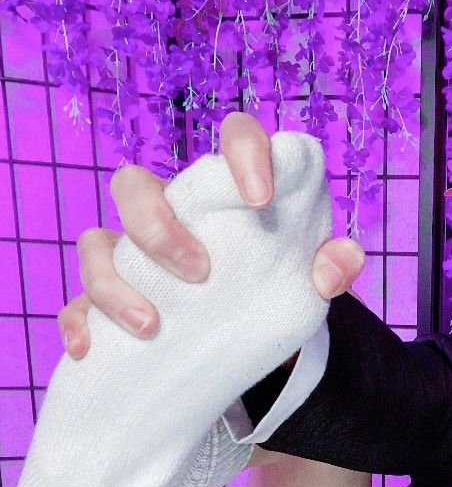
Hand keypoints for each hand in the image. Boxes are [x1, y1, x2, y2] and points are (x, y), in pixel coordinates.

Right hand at [59, 113, 364, 359]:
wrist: (240, 347)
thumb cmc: (270, 292)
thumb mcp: (305, 284)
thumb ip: (330, 270)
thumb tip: (340, 264)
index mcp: (226, 192)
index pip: (232, 138)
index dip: (243, 151)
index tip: (261, 196)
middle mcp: (168, 212)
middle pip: (134, 185)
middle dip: (159, 226)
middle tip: (200, 271)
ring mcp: (131, 258)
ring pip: (96, 244)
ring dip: (115, 283)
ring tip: (152, 325)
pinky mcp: (107, 303)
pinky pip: (76, 304)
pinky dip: (79, 322)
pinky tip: (89, 347)